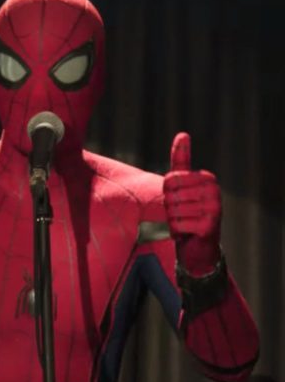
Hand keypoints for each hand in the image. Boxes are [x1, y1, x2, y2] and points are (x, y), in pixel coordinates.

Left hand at [163, 132, 220, 275]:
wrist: (200, 247)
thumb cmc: (189, 212)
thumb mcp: (183, 185)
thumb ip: (181, 161)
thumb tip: (182, 134)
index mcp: (208, 178)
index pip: (170, 180)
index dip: (167, 194)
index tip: (179, 201)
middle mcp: (215, 192)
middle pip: (171, 196)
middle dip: (170, 209)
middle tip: (182, 215)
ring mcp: (214, 209)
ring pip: (173, 212)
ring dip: (173, 221)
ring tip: (185, 224)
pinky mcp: (209, 227)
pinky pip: (177, 226)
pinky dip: (176, 232)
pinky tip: (187, 234)